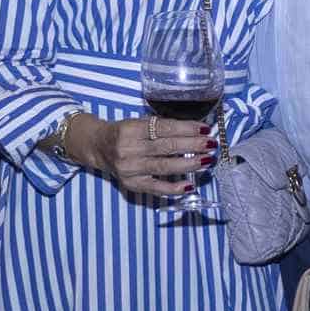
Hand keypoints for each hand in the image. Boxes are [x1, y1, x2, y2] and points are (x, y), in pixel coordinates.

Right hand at [67, 112, 213, 199]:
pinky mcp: (132, 184)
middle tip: (211, 145)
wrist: (98, 147)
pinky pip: (156, 188)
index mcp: (131, 129)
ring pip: (164, 167)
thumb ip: (162, 127)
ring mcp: (130, 169)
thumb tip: (195, 131)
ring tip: (207, 160)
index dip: (186, 129)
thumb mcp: (138, 123)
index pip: (164, 128)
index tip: (205, 129)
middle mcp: (129, 149)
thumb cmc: (124, 133)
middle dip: (192, 145)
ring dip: (189, 164)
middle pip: (166, 147)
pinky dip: (174, 188)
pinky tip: (190, 185)